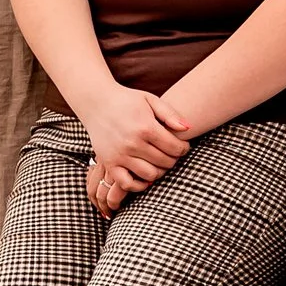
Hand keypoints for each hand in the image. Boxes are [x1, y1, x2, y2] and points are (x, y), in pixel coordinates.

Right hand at [81, 83, 189, 215]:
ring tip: (160, 163)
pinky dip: (139, 185)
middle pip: (165, 162)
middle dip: (174, 159)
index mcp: (146, 127)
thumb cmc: (127, 100)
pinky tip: (145, 176)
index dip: (184, 149)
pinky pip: (126, 183)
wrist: (96, 101)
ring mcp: (119, 155)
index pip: (175, 148)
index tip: (183, 146)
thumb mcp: (150, 99)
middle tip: (172, 154)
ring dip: (160, 172)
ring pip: (150, 175)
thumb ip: (170, 113)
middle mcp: (133, 143)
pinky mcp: (109, 163)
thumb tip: (188, 128)